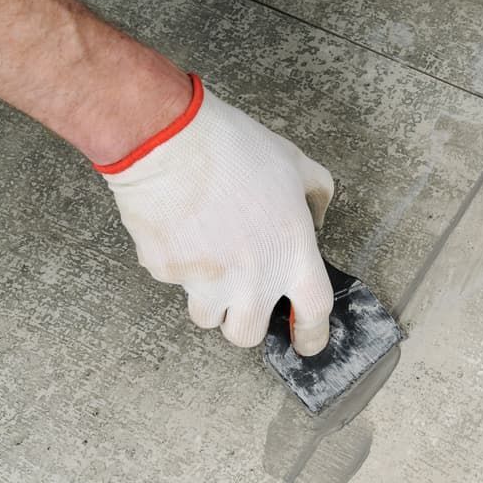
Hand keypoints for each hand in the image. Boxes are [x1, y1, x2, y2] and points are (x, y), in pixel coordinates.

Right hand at [97, 75, 333, 354]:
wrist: (169, 139)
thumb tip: (316, 219)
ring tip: (207, 257)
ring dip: (209, 298)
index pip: (314, 315)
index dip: (312, 336)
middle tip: (242, 297)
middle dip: (245, 322)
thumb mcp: (296, 163)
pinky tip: (179, 226)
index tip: (307, 343)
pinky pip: (172, 281)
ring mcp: (206, 280)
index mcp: (291, 255)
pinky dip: (176, 262)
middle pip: (248, 334)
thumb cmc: (235, 148)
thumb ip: (317, 196)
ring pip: (207, 316)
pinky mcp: (166, 271)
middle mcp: (251, 279)